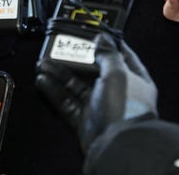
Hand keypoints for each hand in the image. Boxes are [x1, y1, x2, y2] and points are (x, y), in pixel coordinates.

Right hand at [35, 34, 157, 153]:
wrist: (116, 145)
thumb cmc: (125, 107)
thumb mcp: (118, 73)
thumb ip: (108, 54)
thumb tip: (102, 37)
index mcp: (134, 80)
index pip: (122, 55)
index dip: (107, 44)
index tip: (92, 32)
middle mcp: (117, 92)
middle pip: (94, 70)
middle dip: (76, 59)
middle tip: (60, 47)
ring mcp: (99, 106)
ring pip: (76, 85)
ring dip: (59, 73)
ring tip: (43, 63)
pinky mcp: (84, 119)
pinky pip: (66, 102)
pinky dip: (54, 91)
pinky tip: (43, 80)